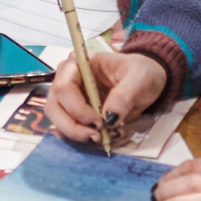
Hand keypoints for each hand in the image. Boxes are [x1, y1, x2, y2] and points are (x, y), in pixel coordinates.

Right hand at [47, 51, 167, 144]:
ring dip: (73, 132)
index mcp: (79, 62)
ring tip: (97, 138)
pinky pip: (66, 124)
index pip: (64, 87)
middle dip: (73, 125)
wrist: (145, 80)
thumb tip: (109, 118)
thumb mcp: (141, 80)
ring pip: (56, 117)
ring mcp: (68, 94)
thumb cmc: (141, 73)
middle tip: (96, 136)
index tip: (100, 122)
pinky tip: (95, 137)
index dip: (77, 108)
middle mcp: (67, 77)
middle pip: (55, 105)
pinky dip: (78, 134)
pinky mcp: (73, 109)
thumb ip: (125, 96)